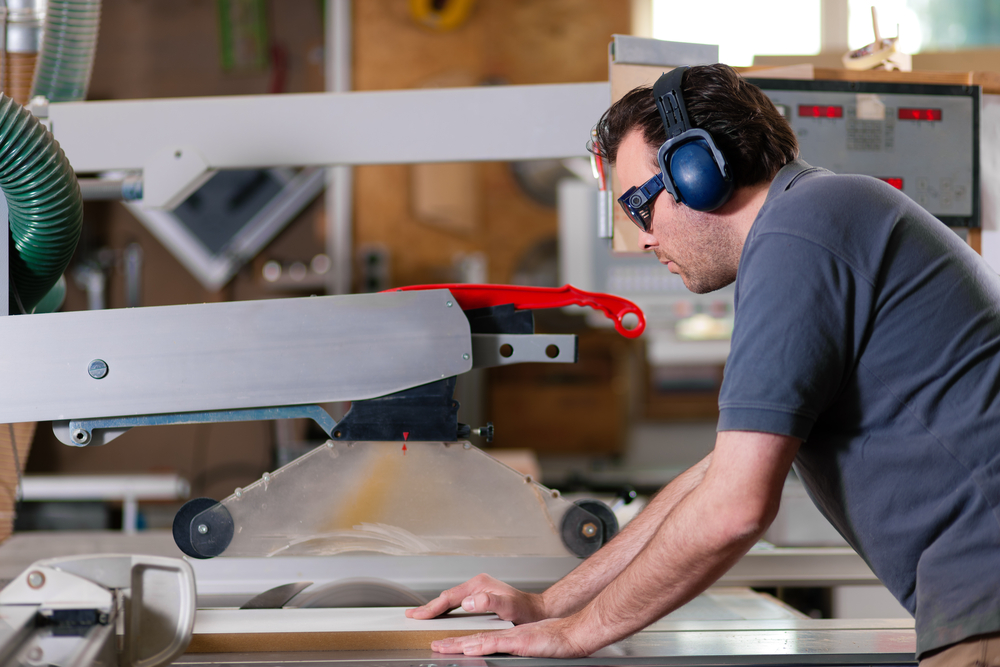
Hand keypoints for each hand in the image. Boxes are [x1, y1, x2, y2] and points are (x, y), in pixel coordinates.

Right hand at [405, 573, 546, 623]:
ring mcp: (478, 591)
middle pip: (446, 597)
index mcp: (479, 585)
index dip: (431, 607)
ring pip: (450, 600)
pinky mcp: (480, 598)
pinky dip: (445, 609)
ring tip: (421, 615)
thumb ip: (489, 602)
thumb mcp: (508, 606)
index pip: (449, 597)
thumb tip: (468, 602)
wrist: (536, 610)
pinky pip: (456, 603)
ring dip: (435, 608)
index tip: (417, 615)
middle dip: (428, 607)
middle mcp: (477, 585)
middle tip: (411, 616)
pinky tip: (441, 615)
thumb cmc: (525, 609)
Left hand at [430, 618, 591, 657]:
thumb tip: (498, 650)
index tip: (446, 645)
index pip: (480, 640)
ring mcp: (512, 638)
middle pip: (475, 639)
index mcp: (508, 637)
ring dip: (459, 644)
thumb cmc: (557, 641)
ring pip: (481, 640)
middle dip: (453, 643)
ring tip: (441, 646)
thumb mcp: (531, 646)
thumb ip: (515, 648)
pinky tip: (469, 648)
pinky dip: (481, 646)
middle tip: (435, 645)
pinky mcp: (520, 642)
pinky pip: (497, 644)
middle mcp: (507, 635)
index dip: (462, 643)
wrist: (574, 634)